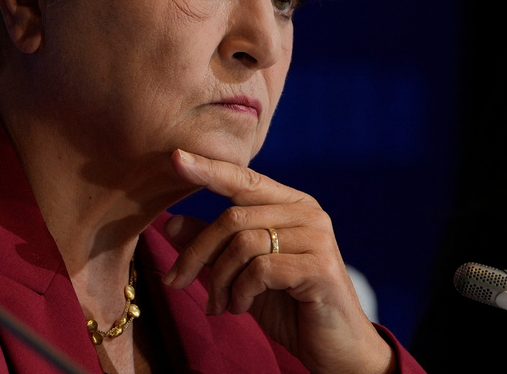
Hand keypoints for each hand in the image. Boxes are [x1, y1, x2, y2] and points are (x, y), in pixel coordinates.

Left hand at [162, 149, 394, 373]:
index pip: (244, 179)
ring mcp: (317, 238)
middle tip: (175, 281)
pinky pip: (260, 269)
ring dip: (218, 280)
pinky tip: (241, 308)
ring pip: (242, 244)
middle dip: (196, 253)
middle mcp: (307, 212)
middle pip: (232, 218)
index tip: (175, 157)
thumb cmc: (289, 307)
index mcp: (290, 204)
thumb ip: (213, 245)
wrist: (336, 348)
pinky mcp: (320, 267)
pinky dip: (240, 292)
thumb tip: (170, 223)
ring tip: (218, 304)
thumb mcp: (241, 273)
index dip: (209, 168)